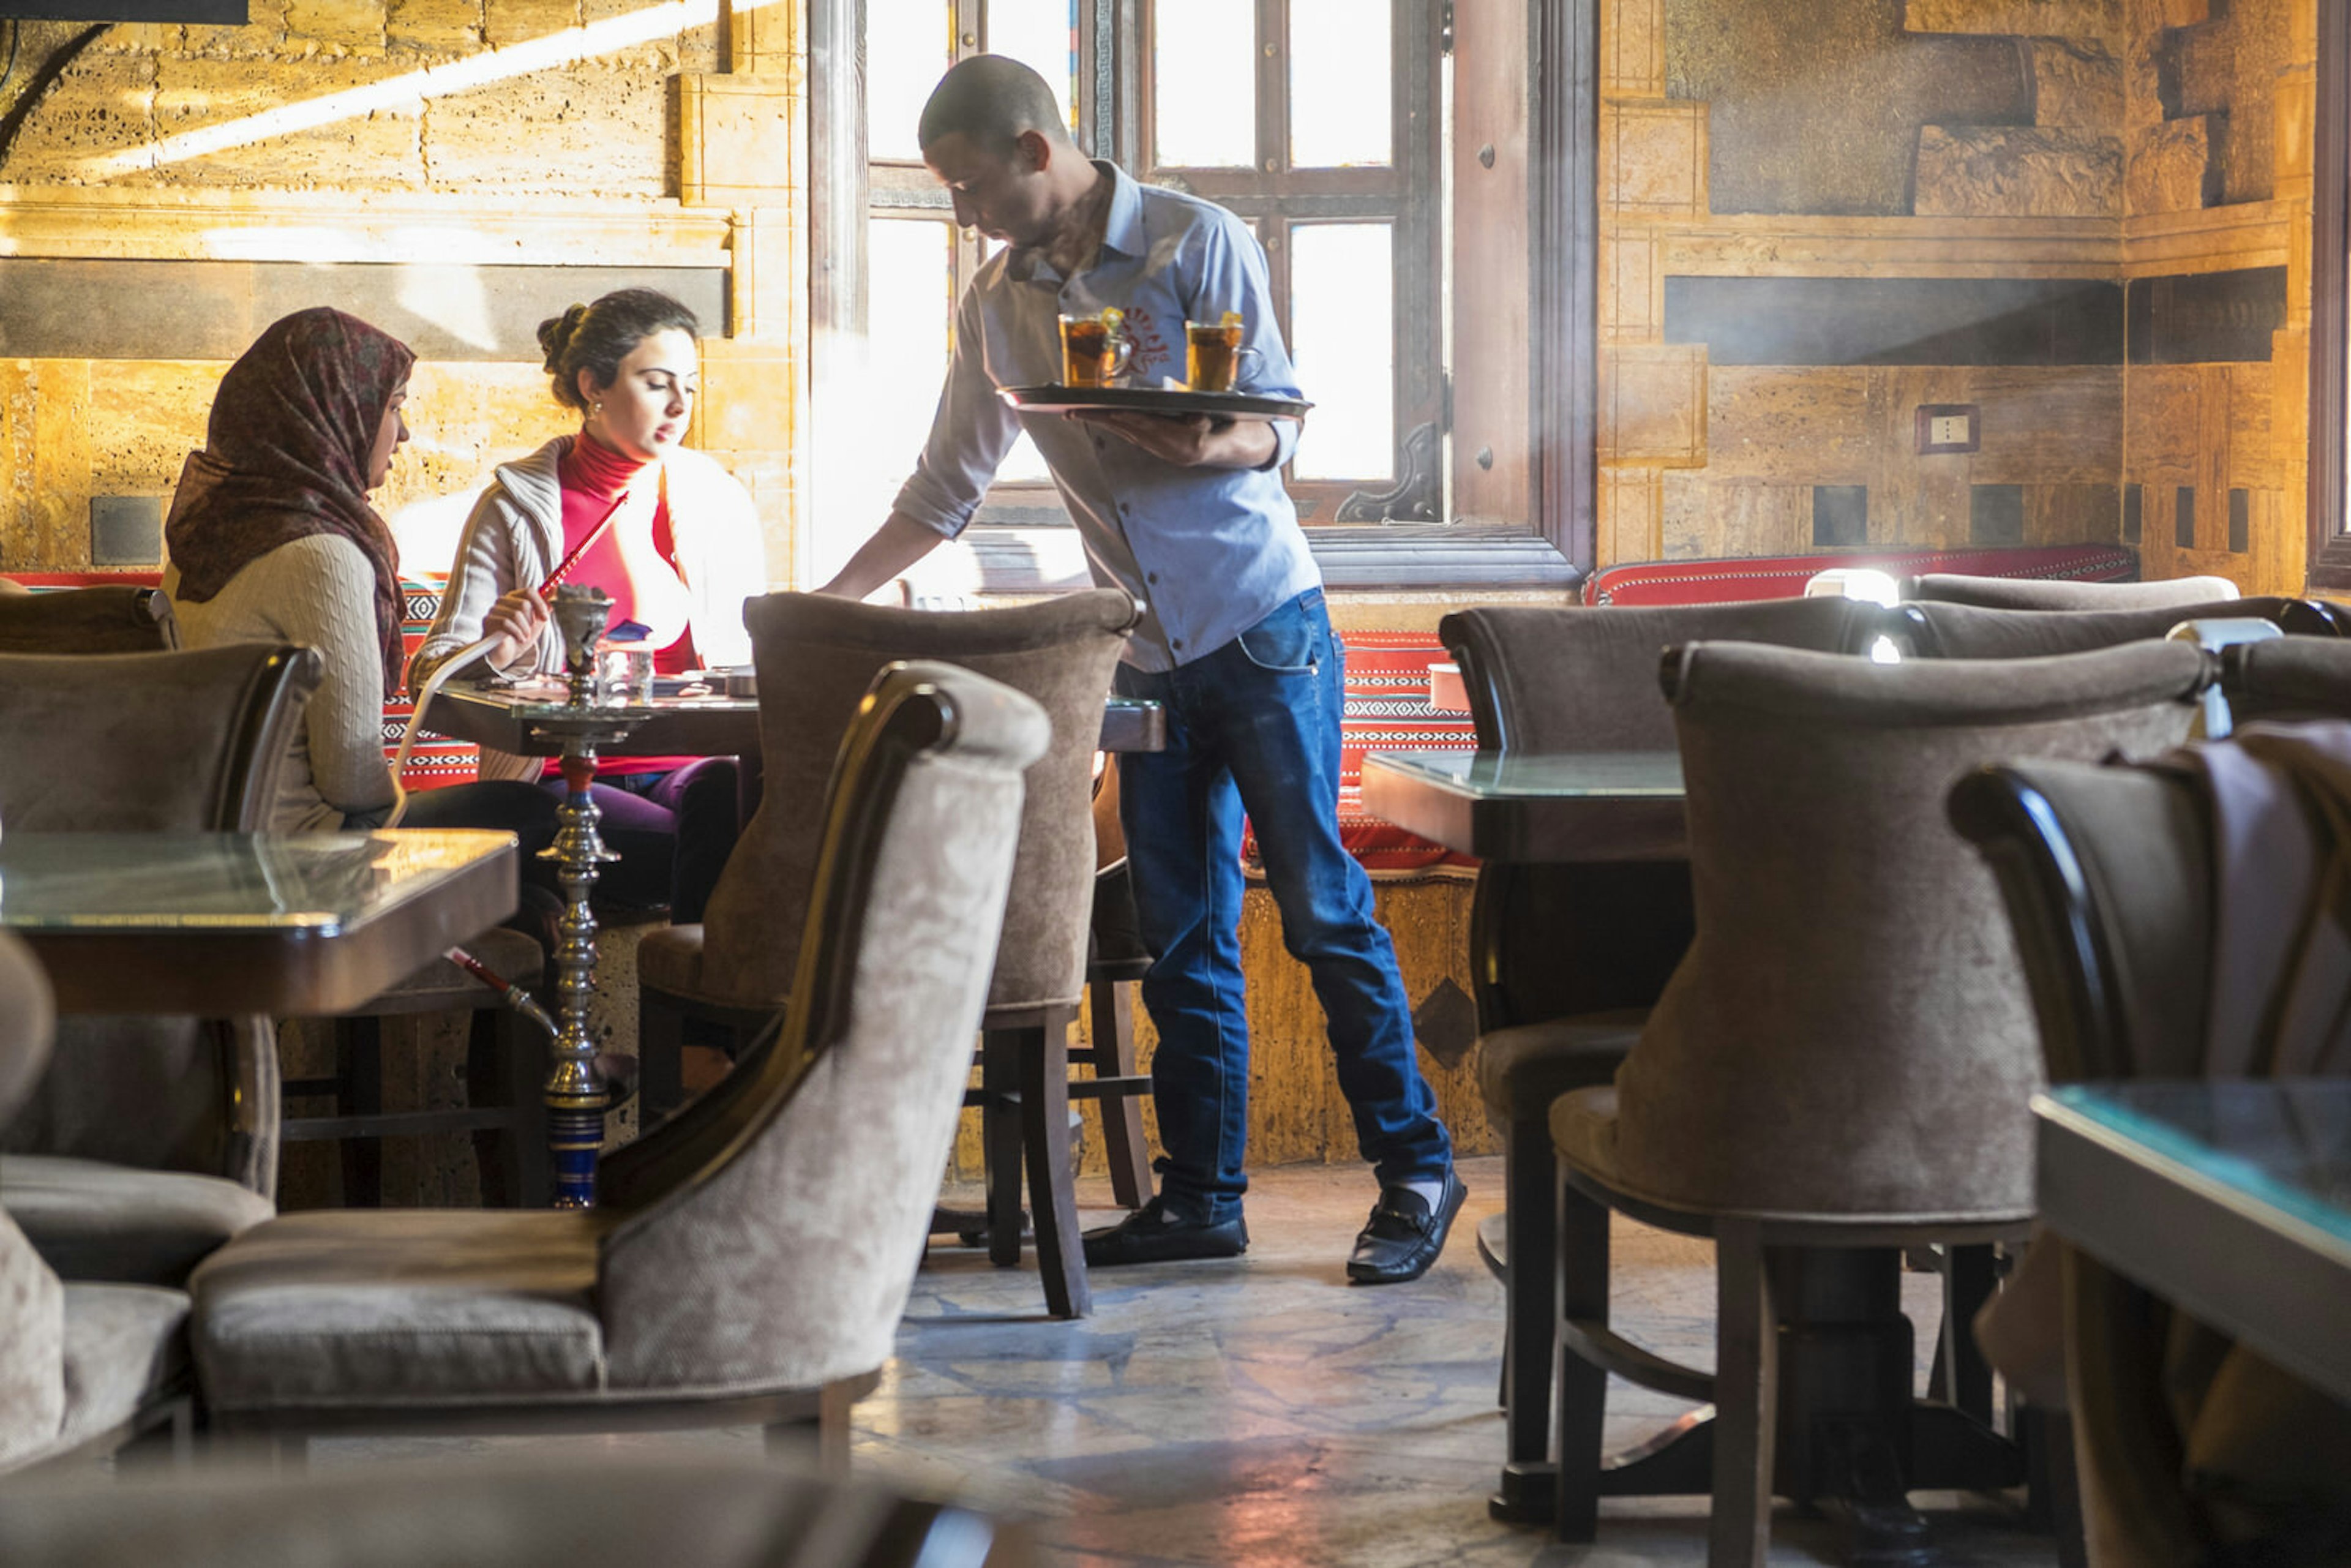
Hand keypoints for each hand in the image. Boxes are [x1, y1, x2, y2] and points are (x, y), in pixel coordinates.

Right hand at [482, 585, 548, 669]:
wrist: (507, 654)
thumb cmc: (520, 638)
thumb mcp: (535, 626)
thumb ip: (542, 614)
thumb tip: (550, 605)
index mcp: (515, 598)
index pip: (529, 592)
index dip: (540, 604)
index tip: (545, 618)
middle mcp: (503, 601)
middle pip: (524, 604)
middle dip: (531, 621)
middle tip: (528, 632)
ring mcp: (494, 610)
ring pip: (516, 614)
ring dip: (525, 630)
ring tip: (524, 637)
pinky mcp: (488, 620)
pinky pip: (507, 623)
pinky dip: (517, 634)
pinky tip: (519, 639)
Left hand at [1066, 408, 1223, 466]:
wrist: (1218, 450)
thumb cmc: (1215, 430)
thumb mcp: (1210, 425)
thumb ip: (1201, 423)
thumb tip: (1196, 419)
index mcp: (1176, 440)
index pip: (1147, 425)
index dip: (1129, 418)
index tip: (1111, 411)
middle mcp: (1160, 445)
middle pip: (1124, 428)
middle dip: (1098, 419)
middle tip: (1072, 412)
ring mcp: (1153, 446)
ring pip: (1121, 431)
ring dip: (1098, 422)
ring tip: (1074, 413)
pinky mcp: (1149, 445)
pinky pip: (1126, 434)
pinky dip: (1110, 424)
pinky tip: (1097, 417)